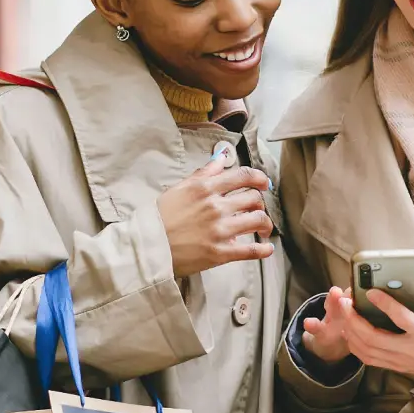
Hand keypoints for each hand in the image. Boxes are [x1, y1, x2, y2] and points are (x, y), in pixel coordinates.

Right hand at [158, 159, 274, 278]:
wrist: (146, 246)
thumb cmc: (159, 217)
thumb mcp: (178, 189)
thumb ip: (202, 174)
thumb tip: (220, 159)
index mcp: (205, 189)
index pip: (242, 176)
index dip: (259, 178)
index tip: (264, 183)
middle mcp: (215, 207)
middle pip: (254, 198)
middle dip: (259, 203)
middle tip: (257, 209)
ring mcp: (219, 230)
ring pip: (257, 220)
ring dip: (265, 224)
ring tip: (263, 229)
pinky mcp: (219, 253)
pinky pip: (250, 250)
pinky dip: (263, 250)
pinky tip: (266, 248)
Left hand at [305, 276, 413, 394]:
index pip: (401, 319)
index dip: (384, 304)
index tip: (370, 291)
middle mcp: (413, 350)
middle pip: (374, 338)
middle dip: (354, 320)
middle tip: (344, 301)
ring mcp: (404, 361)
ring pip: (368, 351)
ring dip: (351, 333)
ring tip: (343, 314)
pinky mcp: (401, 367)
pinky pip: (372, 360)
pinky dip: (357, 347)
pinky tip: (351, 333)